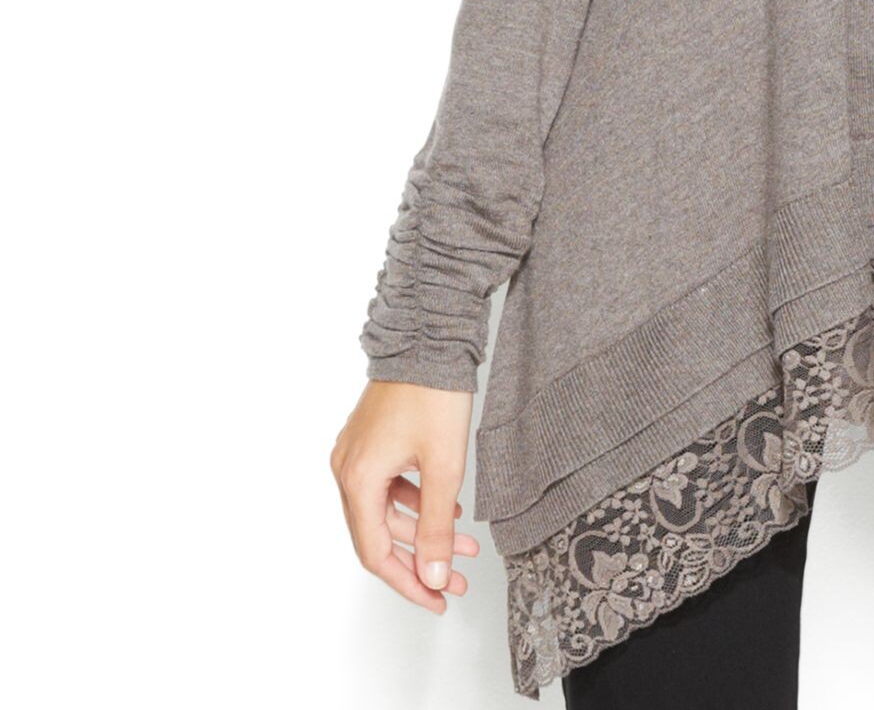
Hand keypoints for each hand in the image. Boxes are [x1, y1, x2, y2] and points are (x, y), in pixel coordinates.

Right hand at [332, 379, 479, 611]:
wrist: (429, 335)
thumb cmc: (434, 391)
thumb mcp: (443, 465)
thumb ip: (437, 526)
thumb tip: (436, 576)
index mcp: (357, 479)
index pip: (376, 553)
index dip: (408, 583)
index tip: (437, 599)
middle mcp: (347, 469)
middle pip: (379, 535)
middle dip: (421, 559)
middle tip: (457, 578)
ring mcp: (356, 452)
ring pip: (386, 510)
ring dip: (423, 529)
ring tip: (466, 540)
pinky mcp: (370, 439)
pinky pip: (387, 486)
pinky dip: (415, 501)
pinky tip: (448, 505)